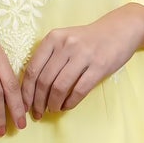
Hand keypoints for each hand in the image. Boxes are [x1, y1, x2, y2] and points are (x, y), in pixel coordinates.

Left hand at [20, 2, 143, 115]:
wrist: (119, 30)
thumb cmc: (87, 39)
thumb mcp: (64, 40)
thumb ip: (48, 58)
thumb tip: (31, 88)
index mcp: (53, 38)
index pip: (32, 69)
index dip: (25, 91)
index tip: (24, 105)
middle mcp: (66, 45)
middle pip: (44, 80)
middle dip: (38, 101)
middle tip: (38, 112)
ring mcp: (83, 55)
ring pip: (59, 87)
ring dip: (53, 103)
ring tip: (53, 109)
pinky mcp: (99, 66)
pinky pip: (79, 90)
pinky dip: (70, 102)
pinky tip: (67, 106)